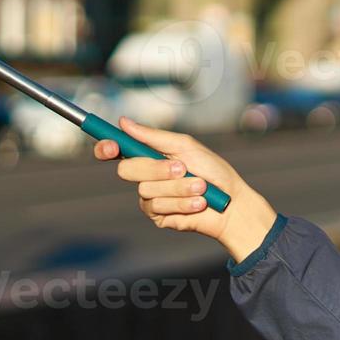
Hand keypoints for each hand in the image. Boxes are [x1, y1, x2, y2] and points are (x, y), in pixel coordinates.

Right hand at [93, 117, 277, 261]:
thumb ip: (154, 137)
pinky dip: (182, 202)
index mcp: (151, 155)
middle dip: (155, 169)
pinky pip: (158, 207)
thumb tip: (124, 122)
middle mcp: (147, 176)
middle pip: (127, 170)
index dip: (107, 148)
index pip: (118, 150)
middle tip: (182, 169)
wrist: (231, 203)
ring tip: (201, 187)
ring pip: (146, 190)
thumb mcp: (186, 147)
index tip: (110, 147)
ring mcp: (151, 197)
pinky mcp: (159, 216)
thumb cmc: (213, 172)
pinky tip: (198, 203)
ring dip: (178, 187)